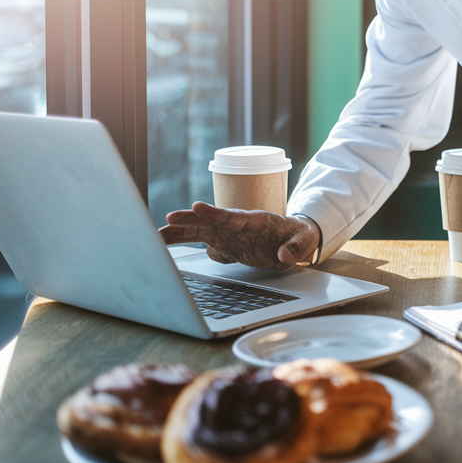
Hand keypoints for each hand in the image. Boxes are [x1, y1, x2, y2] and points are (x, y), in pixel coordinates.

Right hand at [158, 201, 321, 268]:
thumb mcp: (305, 240)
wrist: (294, 240)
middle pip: (208, 222)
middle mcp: (237, 226)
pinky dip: (188, 247)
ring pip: (200, 232)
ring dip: (179, 234)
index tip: (197, 206)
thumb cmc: (300, 235)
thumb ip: (296, 247)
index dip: (214, 212)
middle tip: (167, 220)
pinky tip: (169, 251)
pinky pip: (205, 246)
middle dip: (188, 220)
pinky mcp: (227, 247)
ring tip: (156, 237)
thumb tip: (285, 256)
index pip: (231, 215)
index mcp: (255, 220)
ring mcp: (230, 236)